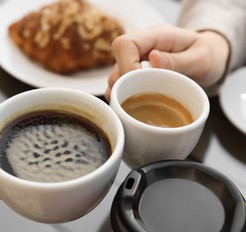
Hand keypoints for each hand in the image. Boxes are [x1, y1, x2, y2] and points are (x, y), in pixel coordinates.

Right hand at [106, 24, 229, 99]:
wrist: (209, 58)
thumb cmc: (207, 56)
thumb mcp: (200, 59)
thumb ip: (177, 60)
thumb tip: (153, 58)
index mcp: (157, 35)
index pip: (126, 45)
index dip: (126, 66)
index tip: (138, 83)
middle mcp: (142, 45)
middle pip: (116, 59)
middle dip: (122, 82)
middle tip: (139, 97)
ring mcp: (136, 58)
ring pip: (115, 73)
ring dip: (120, 90)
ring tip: (135, 104)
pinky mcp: (134, 70)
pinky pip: (119, 82)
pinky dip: (122, 95)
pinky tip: (131, 104)